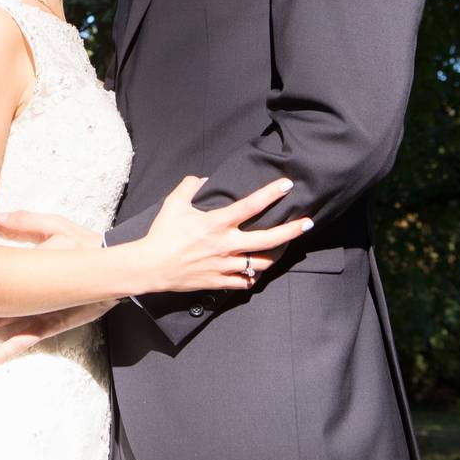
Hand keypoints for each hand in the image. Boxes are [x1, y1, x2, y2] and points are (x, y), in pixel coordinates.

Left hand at [0, 211, 104, 366]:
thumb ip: (28, 222)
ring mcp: (42, 313)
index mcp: (34, 272)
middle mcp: (35, 297)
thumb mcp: (58, 227)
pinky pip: (24, 340)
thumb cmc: (87, 246)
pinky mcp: (51, 324)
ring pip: (4, 324)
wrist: (116, 271)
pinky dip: (4, 351)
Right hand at [138, 175, 312, 292]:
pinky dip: (252, 276)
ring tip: (283, 248)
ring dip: (275, 255)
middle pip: (269, 239)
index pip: (251, 205)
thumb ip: (190, 186)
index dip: (271, 193)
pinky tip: (255, 270)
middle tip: (308, 223)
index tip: (287, 185)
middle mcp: (227, 244)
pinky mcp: (221, 281)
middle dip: (292, 231)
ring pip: (261, 263)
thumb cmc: (162, 233)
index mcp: (217, 223)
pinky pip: (246, 281)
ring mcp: (226, 265)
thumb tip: (205, 178)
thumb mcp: (174, 203)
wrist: (152, 266)